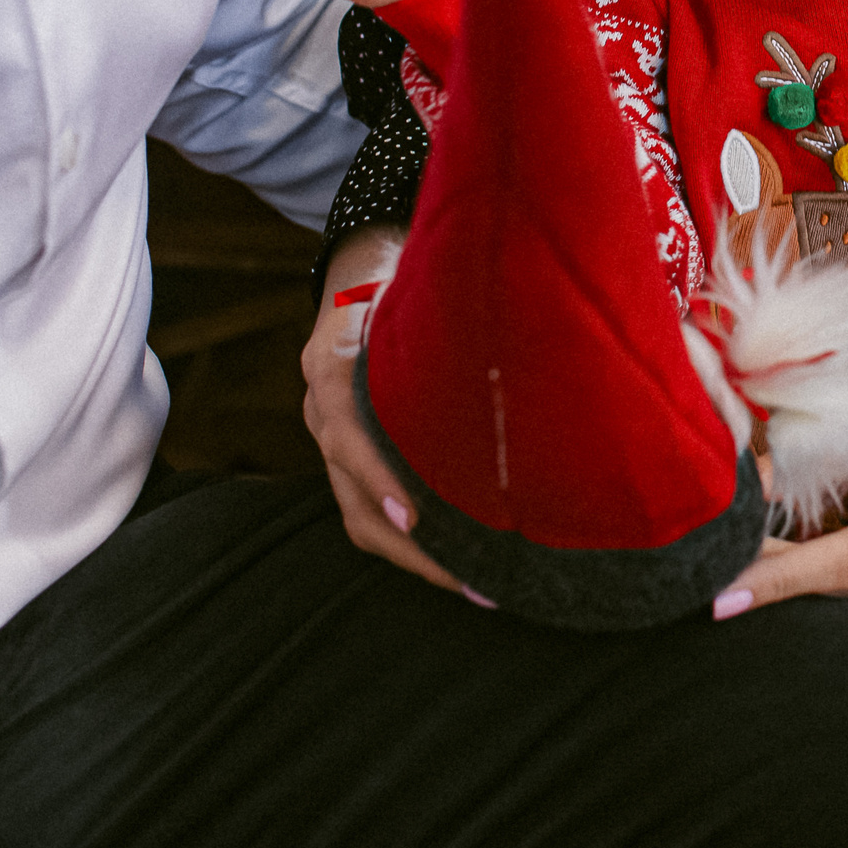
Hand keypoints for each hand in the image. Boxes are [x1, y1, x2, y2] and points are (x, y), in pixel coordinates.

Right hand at [302, 225, 471, 598]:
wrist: (362, 262)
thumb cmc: (402, 270)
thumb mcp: (414, 282)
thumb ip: (444, 317)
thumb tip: (527, 333)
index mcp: (331, 360)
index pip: (344, 430)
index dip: (378, 477)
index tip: (416, 519)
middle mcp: (321, 405)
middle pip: (352, 497)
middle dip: (413, 547)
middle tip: (477, 581)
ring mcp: (328, 434)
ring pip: (360, 515)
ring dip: (417, 557)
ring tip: (479, 585)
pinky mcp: (348, 453)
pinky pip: (368, 508)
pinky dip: (413, 539)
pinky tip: (460, 558)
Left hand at [715, 373, 847, 628]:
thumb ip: (833, 448)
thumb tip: (756, 485)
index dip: (783, 579)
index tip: (723, 595)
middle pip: (846, 586)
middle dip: (781, 568)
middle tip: (728, 546)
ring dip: (814, 570)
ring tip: (800, 524)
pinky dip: (847, 576)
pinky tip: (845, 535)